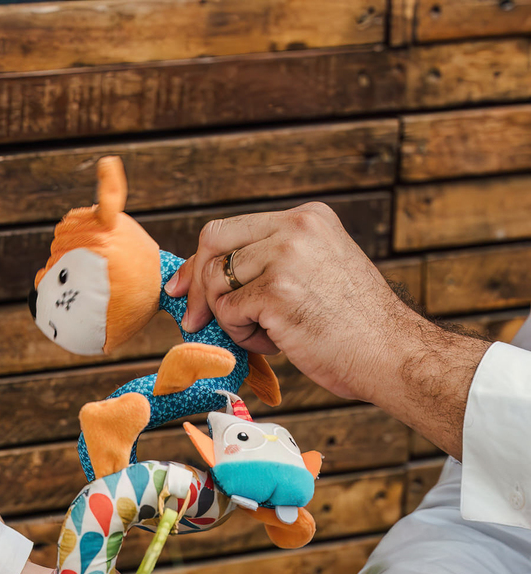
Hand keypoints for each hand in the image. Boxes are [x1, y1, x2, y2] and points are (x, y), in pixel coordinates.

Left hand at [163, 202, 489, 457]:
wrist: (392, 355)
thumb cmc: (355, 326)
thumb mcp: (318, 269)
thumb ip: (271, 261)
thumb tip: (207, 275)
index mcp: (307, 217)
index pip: (229, 228)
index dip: (200, 261)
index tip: (182, 287)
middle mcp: (295, 228)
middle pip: (212, 244)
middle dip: (195, 285)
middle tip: (193, 319)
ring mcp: (285, 257)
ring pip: (217, 284)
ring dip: (232, 318)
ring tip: (271, 332)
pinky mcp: (276, 292)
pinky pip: (228, 313)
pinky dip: (243, 336)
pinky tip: (278, 342)